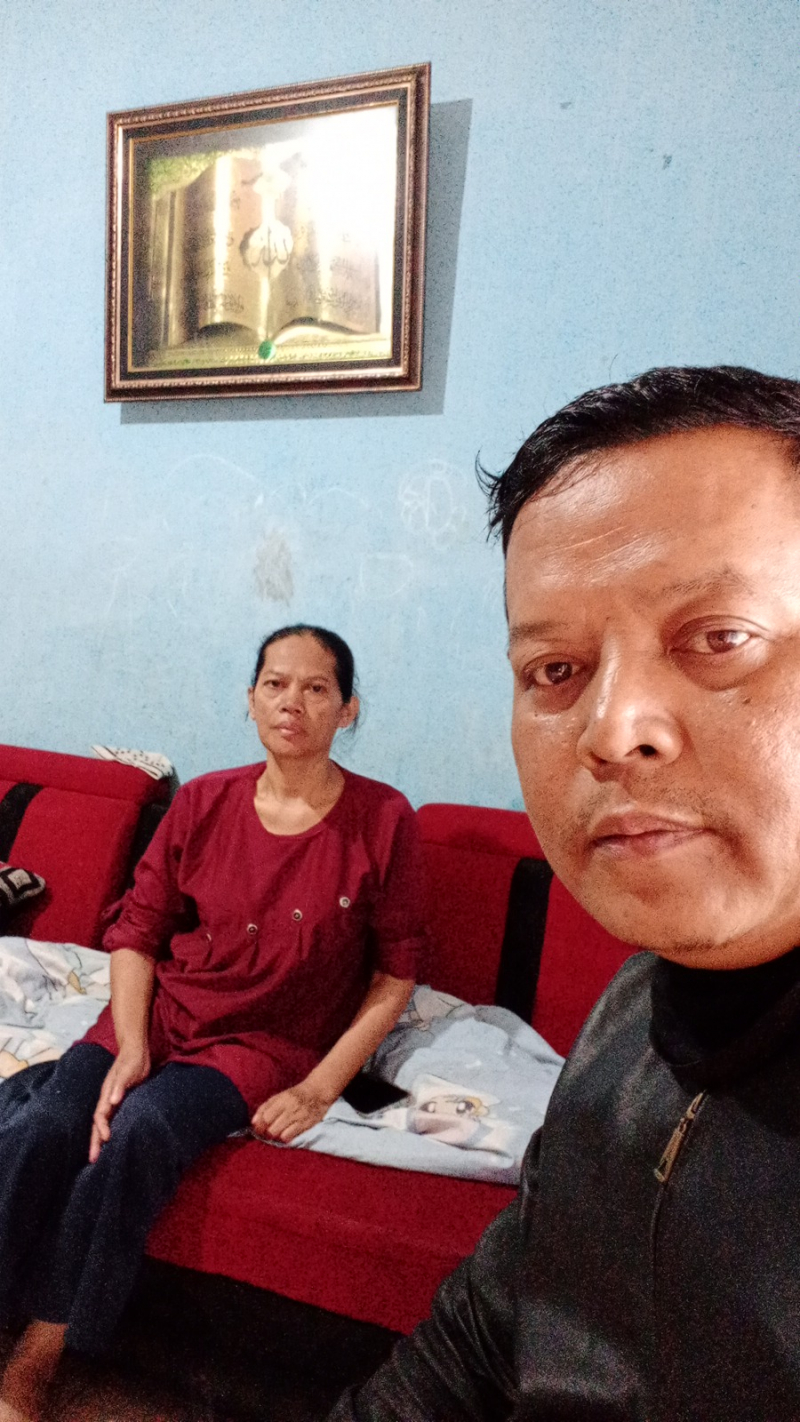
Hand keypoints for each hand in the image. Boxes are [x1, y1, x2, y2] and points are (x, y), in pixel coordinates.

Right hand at [89, 1045, 149, 1162]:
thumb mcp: (128, 1072)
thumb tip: (112, 1101)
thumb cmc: (132, 1061)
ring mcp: (112, 1101)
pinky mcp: (120, 1101)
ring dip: (100, 1140)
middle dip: (95, 1141)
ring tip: (98, 1157)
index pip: (100, 1116)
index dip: (102, 1128)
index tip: (106, 1140)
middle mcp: (107, 1100)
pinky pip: (112, 1119)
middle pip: (98, 1124)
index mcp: (107, 1094)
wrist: (134, 1051)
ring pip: (103, 1124)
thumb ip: (120, 1085)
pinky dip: (109, 1131)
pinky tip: (111, 1141)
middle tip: (93, 1160)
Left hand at [251, 1082, 332, 1142]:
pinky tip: (286, 1134)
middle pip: (272, 1128)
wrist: (318, 1092)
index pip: (266, 1117)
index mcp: (282, 1099)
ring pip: (280, 1135)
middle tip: (267, 1132)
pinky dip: (285, 1138)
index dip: (259, 1126)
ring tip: (277, 1133)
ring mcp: (299, 1117)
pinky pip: (291, 1137)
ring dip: (276, 1136)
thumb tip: (253, 1122)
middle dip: (267, 1133)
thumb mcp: (279, 1096)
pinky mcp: (306, 1125)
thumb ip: (265, 1107)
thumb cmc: (295, 1095)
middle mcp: (291, 1108)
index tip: (258, 1129)